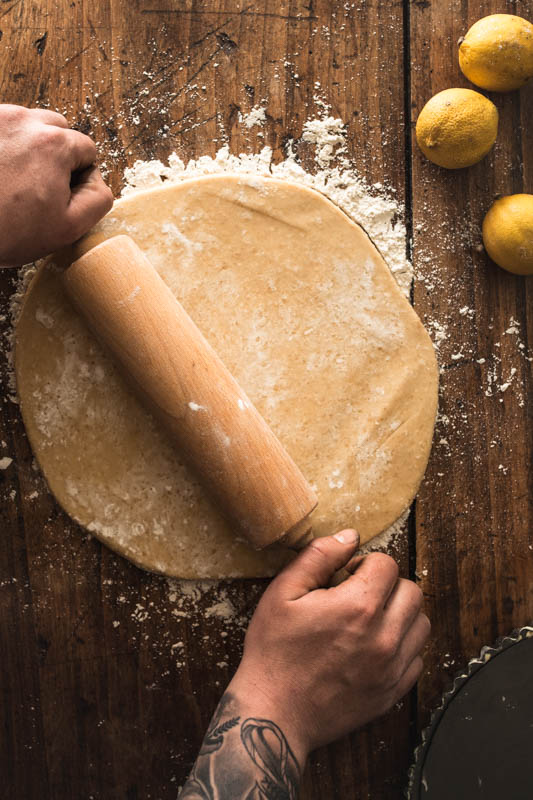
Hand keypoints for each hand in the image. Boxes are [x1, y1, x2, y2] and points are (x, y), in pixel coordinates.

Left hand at [0, 104, 112, 265]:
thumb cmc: (5, 232)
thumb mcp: (67, 228)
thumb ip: (98, 200)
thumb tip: (96, 180)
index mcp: (54, 143)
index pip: (86, 149)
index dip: (79, 176)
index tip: (59, 196)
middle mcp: (23, 121)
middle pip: (56, 129)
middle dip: (54, 156)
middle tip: (37, 189)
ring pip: (26, 126)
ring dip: (26, 149)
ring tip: (11, 182)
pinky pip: (1, 130)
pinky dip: (2, 148)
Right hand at [227, 530, 429, 763]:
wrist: (274, 713)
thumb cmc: (274, 651)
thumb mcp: (283, 592)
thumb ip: (319, 556)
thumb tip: (350, 536)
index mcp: (358, 606)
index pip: (388, 564)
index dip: (364, 564)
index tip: (346, 577)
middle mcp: (383, 636)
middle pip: (412, 591)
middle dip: (387, 585)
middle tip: (359, 595)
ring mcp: (391, 668)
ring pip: (421, 623)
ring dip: (400, 614)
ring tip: (370, 620)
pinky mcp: (392, 692)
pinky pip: (417, 658)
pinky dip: (401, 647)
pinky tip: (374, 647)